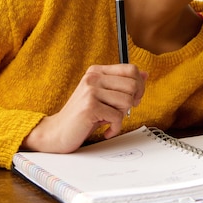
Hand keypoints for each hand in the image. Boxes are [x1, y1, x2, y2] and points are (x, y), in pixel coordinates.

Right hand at [21, 64, 147, 152]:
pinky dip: (115, 128)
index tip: (134, 99)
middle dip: (132, 102)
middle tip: (120, 112)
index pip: (131, 69)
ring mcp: (90, 91)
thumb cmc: (83, 116)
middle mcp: (93, 78)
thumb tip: (145, 74)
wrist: (57, 132)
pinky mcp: (90, 107)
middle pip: (132, 85)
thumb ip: (122, 84)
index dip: (139, 86)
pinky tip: (105, 130)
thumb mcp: (104, 96)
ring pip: (127, 101)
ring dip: (121, 116)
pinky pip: (117, 117)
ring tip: (108, 119)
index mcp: (97, 71)